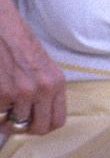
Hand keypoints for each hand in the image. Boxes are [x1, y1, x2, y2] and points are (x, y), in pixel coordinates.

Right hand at [0, 0, 64, 137]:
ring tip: (4, 100)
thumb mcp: (42, 66)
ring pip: (14, 125)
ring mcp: (21, 92)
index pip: (57, 121)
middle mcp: (43, 89)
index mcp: (57, 82)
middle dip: (24, 127)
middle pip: (38, 129)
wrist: (1, 27)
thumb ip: (45, 91)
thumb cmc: (20, 44)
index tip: (32, 122)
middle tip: (14, 117)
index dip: (42, 126)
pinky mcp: (2, 94)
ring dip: (5, 118)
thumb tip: (38, 117)